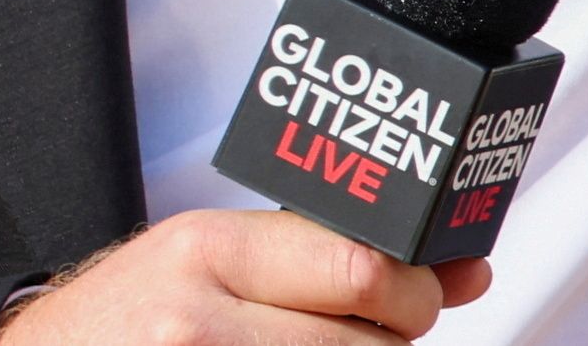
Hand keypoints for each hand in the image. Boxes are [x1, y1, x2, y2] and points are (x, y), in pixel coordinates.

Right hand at [0, 209, 495, 342]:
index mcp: (208, 250)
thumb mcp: (209, 261)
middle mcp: (197, 321)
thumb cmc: (122, 319)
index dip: (414, 292)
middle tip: (369, 334)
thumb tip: (465, 272)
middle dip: (390, 340)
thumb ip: (326, 256)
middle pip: (370, 340)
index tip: (417, 298)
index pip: (365, 269)